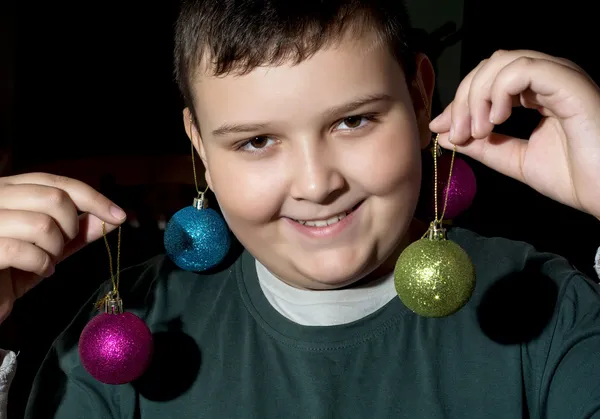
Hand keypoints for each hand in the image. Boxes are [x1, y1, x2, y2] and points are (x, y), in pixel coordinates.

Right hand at [0, 173, 126, 322]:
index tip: (119, 216)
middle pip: (54, 198)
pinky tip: (40, 271)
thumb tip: (112, 217)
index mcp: (8, 190)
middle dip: (71, 227)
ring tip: (48, 262)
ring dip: (56, 248)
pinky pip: (23, 250)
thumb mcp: (49, 248)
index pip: (56, 182)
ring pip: (42, 224)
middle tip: (63, 246)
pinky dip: (41, 264)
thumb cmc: (12, 271)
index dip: (92, 198)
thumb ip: (78, 231)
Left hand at [429, 50, 599, 218]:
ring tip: (478, 130)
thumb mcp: (514, 159)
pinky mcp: (568, 83)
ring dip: (477, 96)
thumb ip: (483, 146)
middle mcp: (549, 78)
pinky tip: (496, 119)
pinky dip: (498, 91)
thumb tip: (444, 134)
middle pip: (490, 65)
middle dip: (464, 98)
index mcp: (537, 93)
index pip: (488, 79)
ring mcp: (560, 77)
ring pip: (502, 62)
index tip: (443, 130)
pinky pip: (521, 70)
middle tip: (457, 133)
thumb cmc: (574, 177)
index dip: (461, 101)